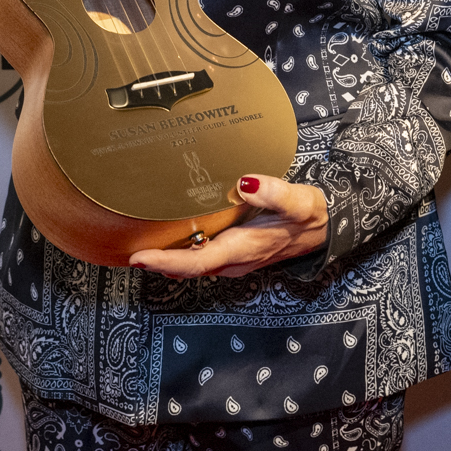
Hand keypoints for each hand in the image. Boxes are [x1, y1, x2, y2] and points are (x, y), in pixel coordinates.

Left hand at [126, 176, 328, 278]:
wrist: (325, 230)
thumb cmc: (310, 214)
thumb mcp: (299, 200)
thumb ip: (273, 192)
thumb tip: (245, 182)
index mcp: (244, 248)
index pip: (197, 262)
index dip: (166, 262)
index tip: (138, 257)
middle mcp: (234, 261)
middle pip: (188, 269)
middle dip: (157, 264)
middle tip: (125, 254)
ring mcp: (234, 261)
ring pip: (194, 267)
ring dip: (167, 262)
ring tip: (139, 252)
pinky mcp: (235, 255)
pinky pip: (202, 260)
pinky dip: (181, 257)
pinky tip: (170, 245)